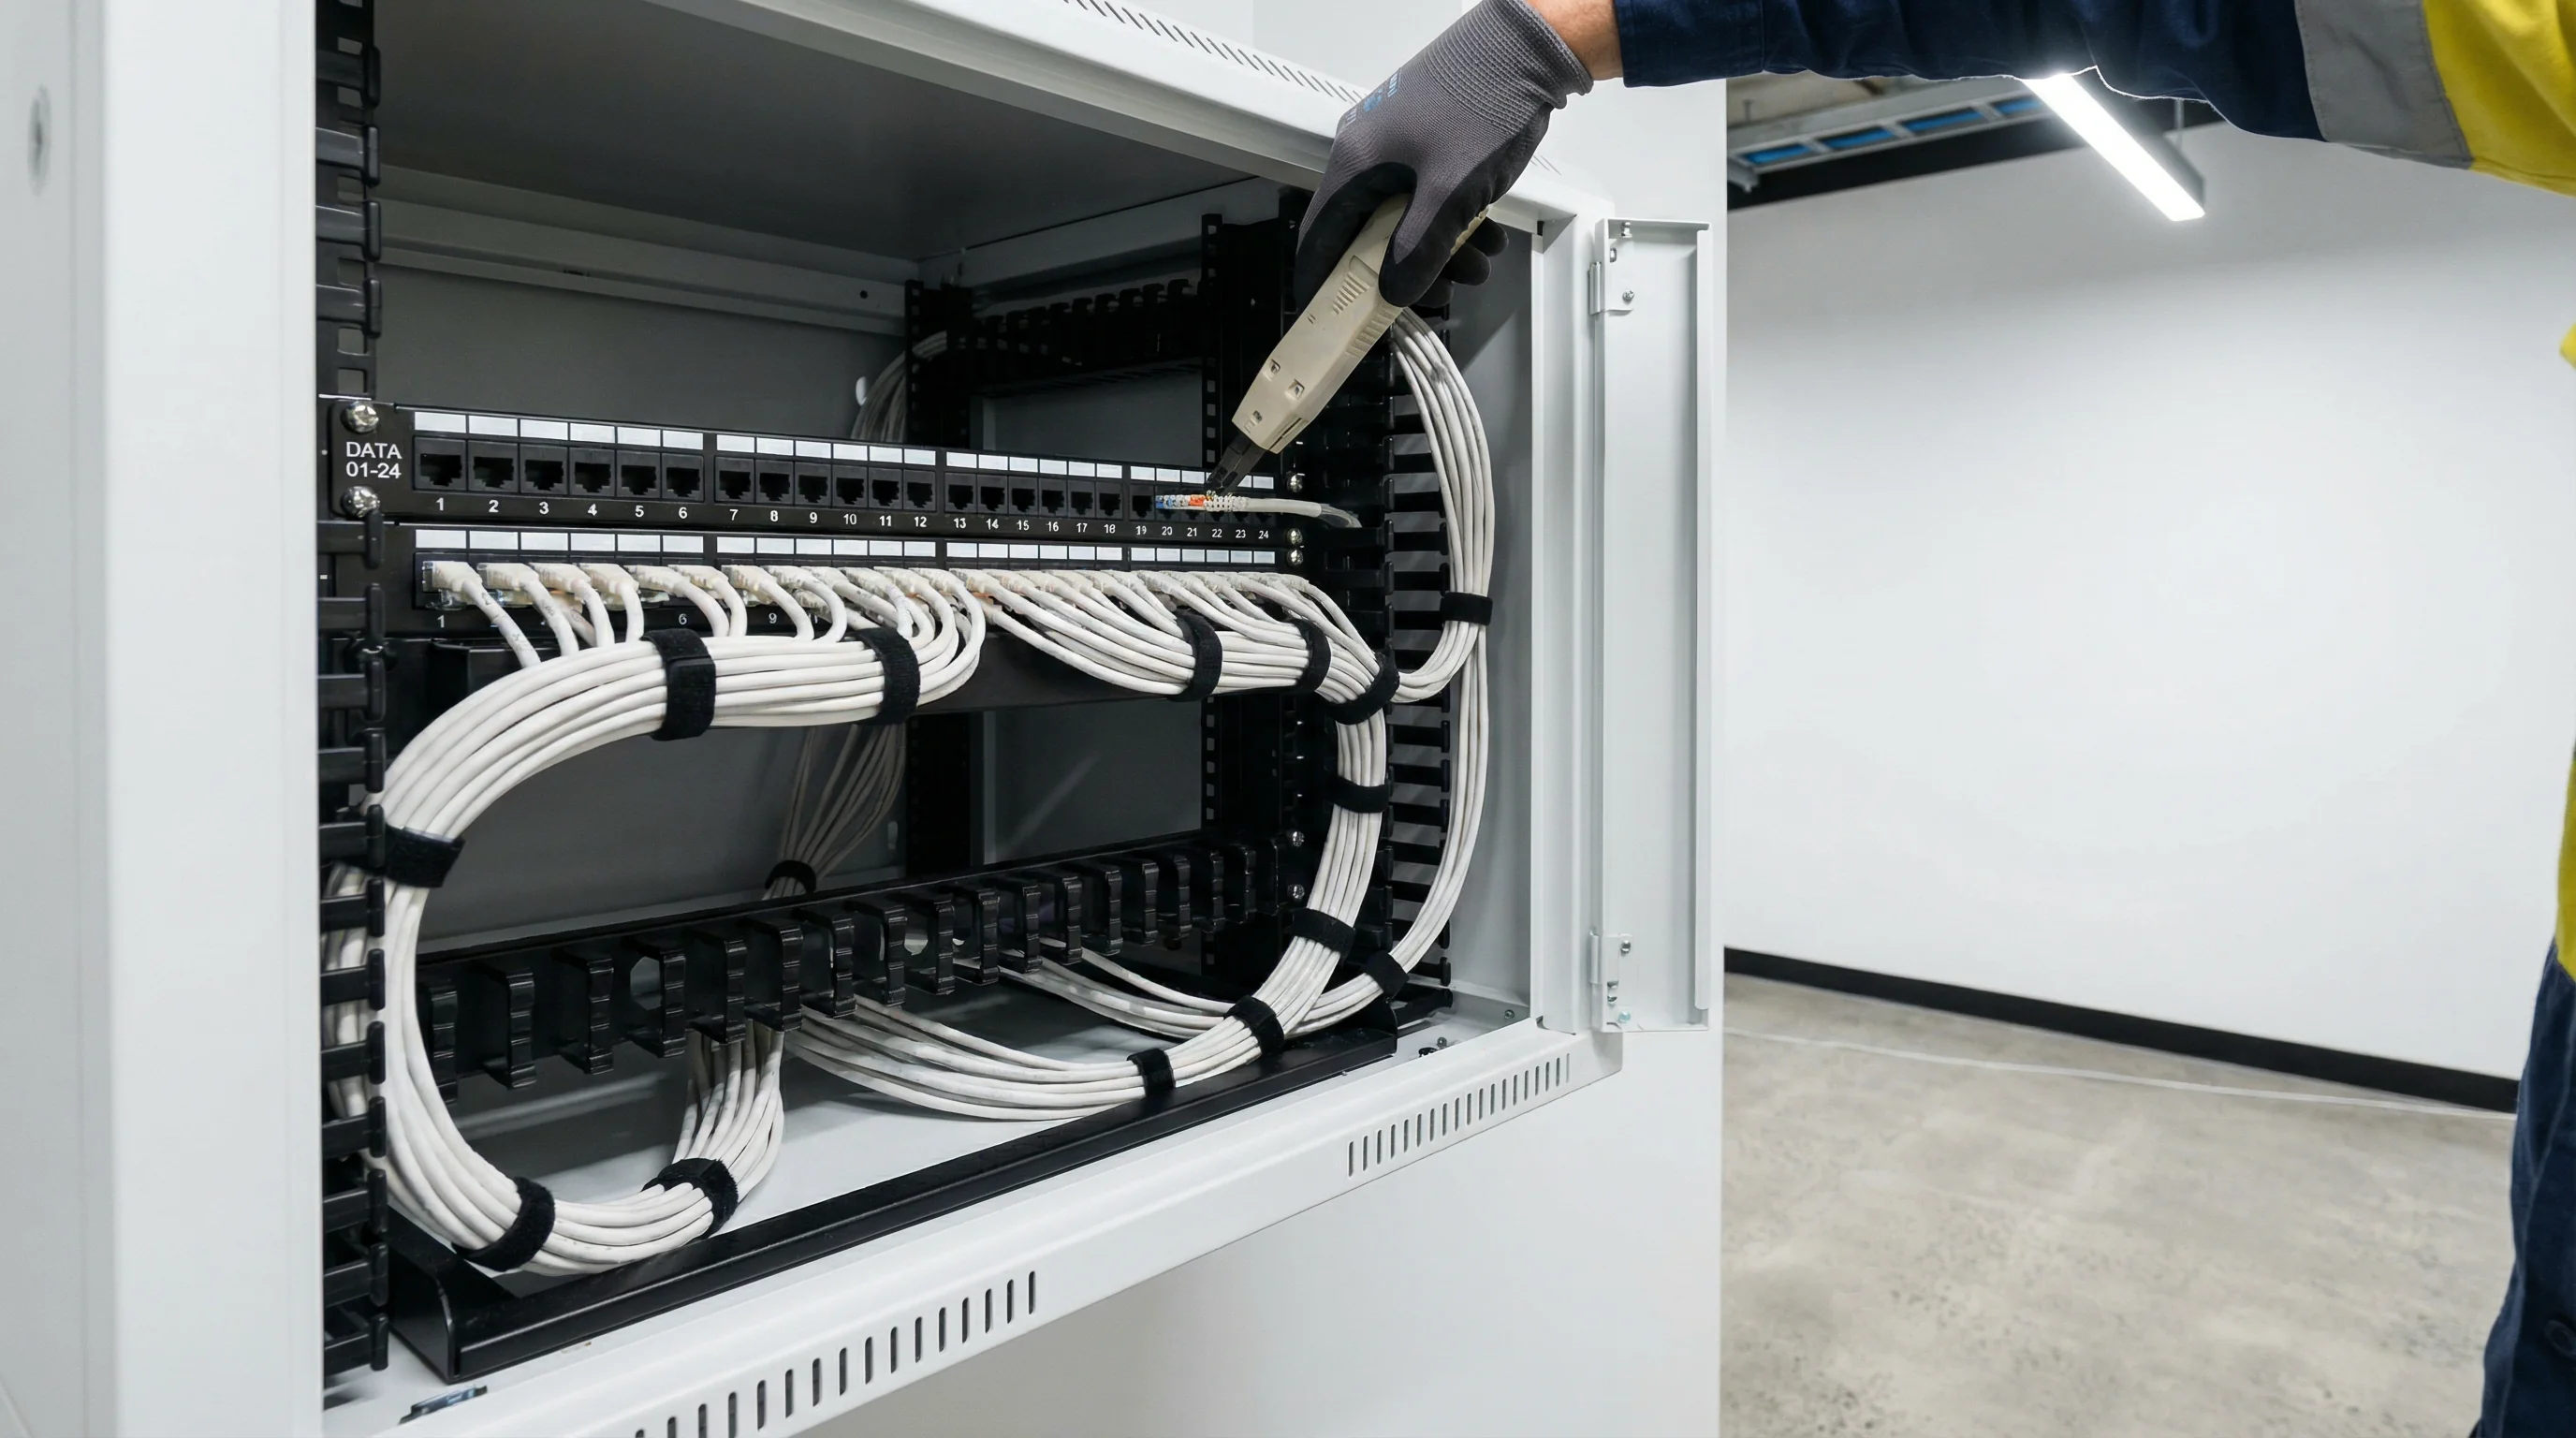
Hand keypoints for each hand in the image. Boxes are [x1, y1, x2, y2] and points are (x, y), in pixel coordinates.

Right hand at [1293, 0, 1598, 309]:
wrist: (1528, 45)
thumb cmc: (1484, 104)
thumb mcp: (1450, 193)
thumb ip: (1418, 250)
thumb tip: (1395, 292)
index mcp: (1355, 164)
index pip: (1319, 238)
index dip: (1322, 285)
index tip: (1331, 321)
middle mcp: (1367, 155)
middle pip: (1367, 236)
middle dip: (1405, 273)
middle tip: (1441, 294)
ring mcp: (1397, 148)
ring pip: (1404, 221)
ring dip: (1440, 251)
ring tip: (1479, 263)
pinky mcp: (1427, 144)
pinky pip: (1427, 198)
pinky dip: (1452, 223)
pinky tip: (1486, 236)